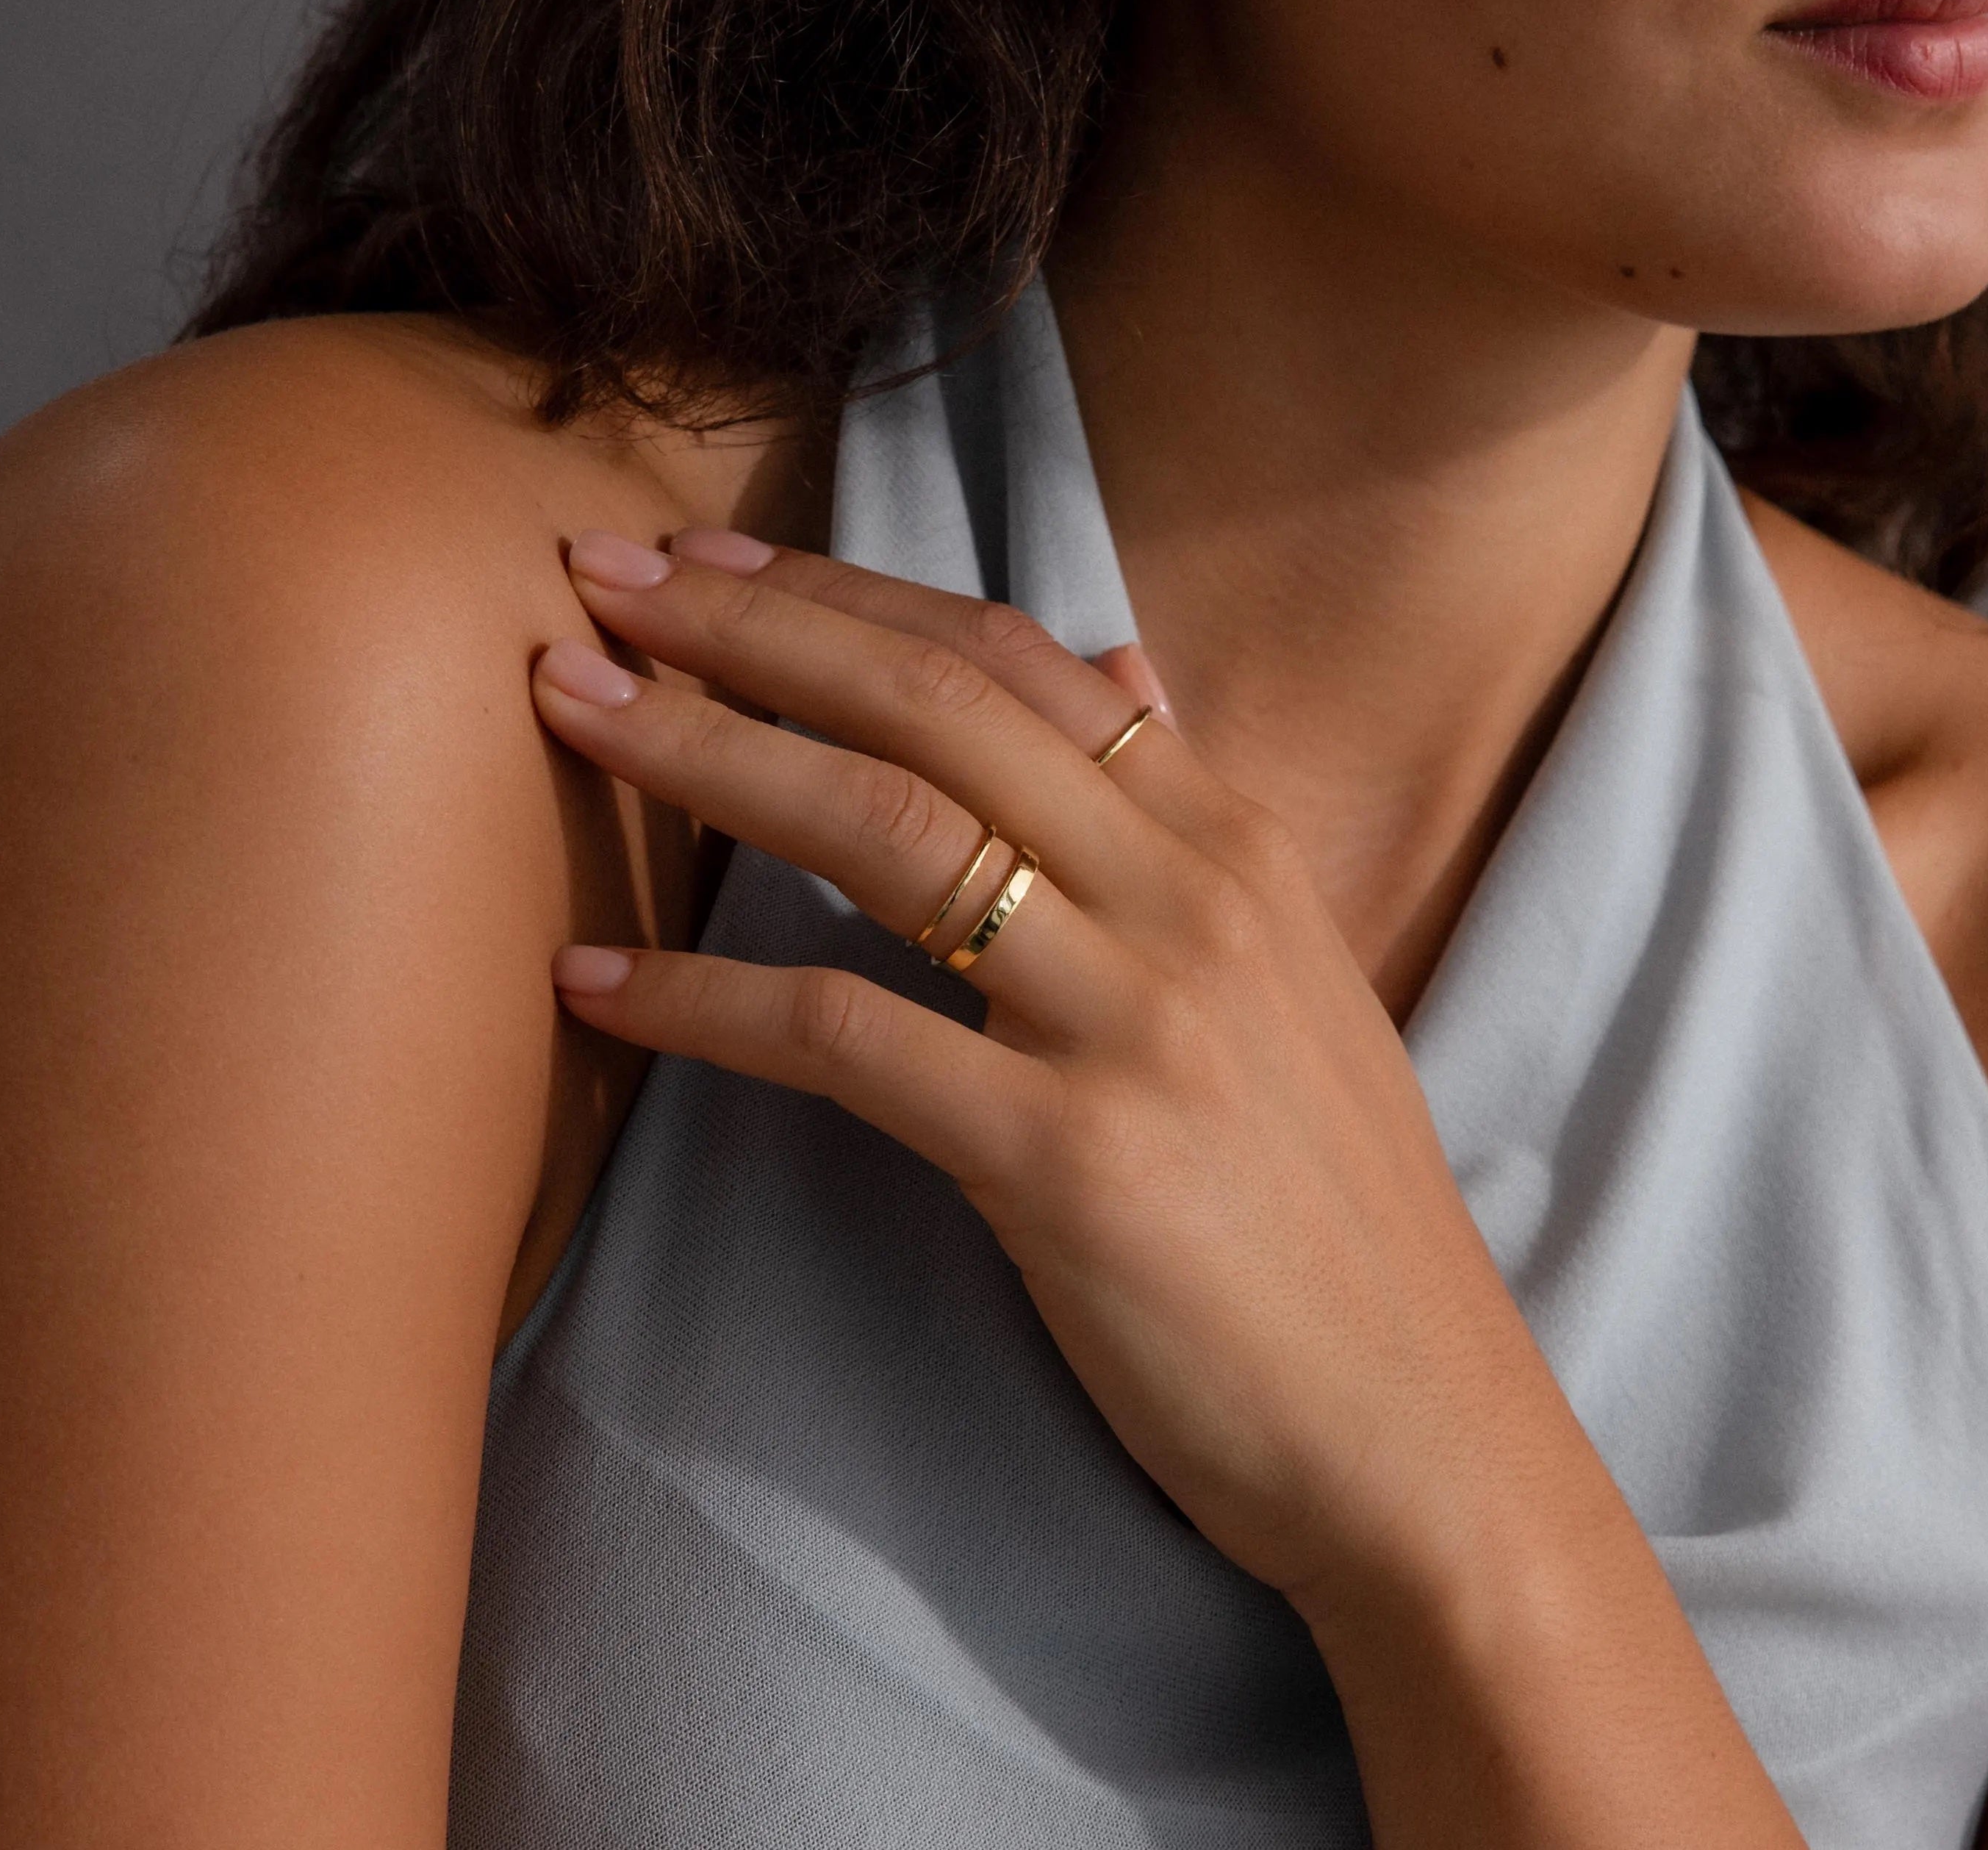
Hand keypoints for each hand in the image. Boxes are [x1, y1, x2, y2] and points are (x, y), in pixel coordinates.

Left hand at [531, 526, 1535, 1612]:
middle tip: (600, 578)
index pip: (1014, 661)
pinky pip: (845, 1039)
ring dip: (704, 753)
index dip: (850, 594)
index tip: (716, 559)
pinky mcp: (1069, 1157)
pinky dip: (702, 1001)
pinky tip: (591, 982)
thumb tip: (1122, 668)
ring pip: (881, 827)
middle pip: (932, 705)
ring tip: (567, 706)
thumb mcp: (1291, 980)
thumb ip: (1188, 823)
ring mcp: (1134, 1019)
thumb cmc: (1332, 1217)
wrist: (1421, 1428)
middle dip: (751, 627)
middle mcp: (1188, 898)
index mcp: (1233, 847)